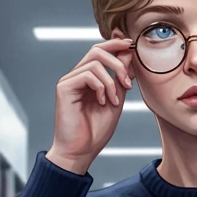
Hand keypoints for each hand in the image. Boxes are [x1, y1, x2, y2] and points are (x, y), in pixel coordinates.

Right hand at [47, 36, 136, 174]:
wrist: (81, 151)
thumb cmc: (95, 131)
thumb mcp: (116, 101)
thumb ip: (120, 79)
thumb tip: (128, 54)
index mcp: (89, 78)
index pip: (100, 51)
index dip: (115, 45)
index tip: (131, 46)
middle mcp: (77, 76)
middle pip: (97, 50)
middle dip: (118, 62)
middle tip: (128, 83)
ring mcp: (69, 81)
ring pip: (94, 61)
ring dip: (111, 81)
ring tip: (114, 101)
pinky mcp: (64, 87)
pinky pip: (87, 74)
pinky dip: (101, 87)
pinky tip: (102, 102)